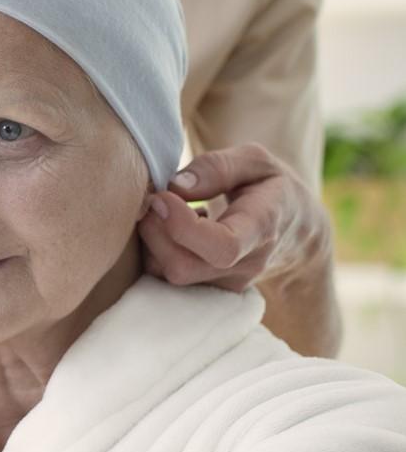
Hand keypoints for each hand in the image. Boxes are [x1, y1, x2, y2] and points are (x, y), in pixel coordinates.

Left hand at [138, 143, 330, 292]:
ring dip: (152, 242)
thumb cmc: (272, 189)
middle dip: (154, 232)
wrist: (298, 233)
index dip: (181, 225)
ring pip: (168, 275)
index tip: (161, 197)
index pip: (222, 245)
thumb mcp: (256, 162)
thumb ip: (217, 167)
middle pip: (182, 267)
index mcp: (262, 228)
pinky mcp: (209, 290)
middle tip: (154, 198)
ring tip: (168, 210)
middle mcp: (246, 264)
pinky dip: (155, 252)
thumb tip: (176, 186)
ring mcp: (227, 283)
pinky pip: (166, 278)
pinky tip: (171, 228)